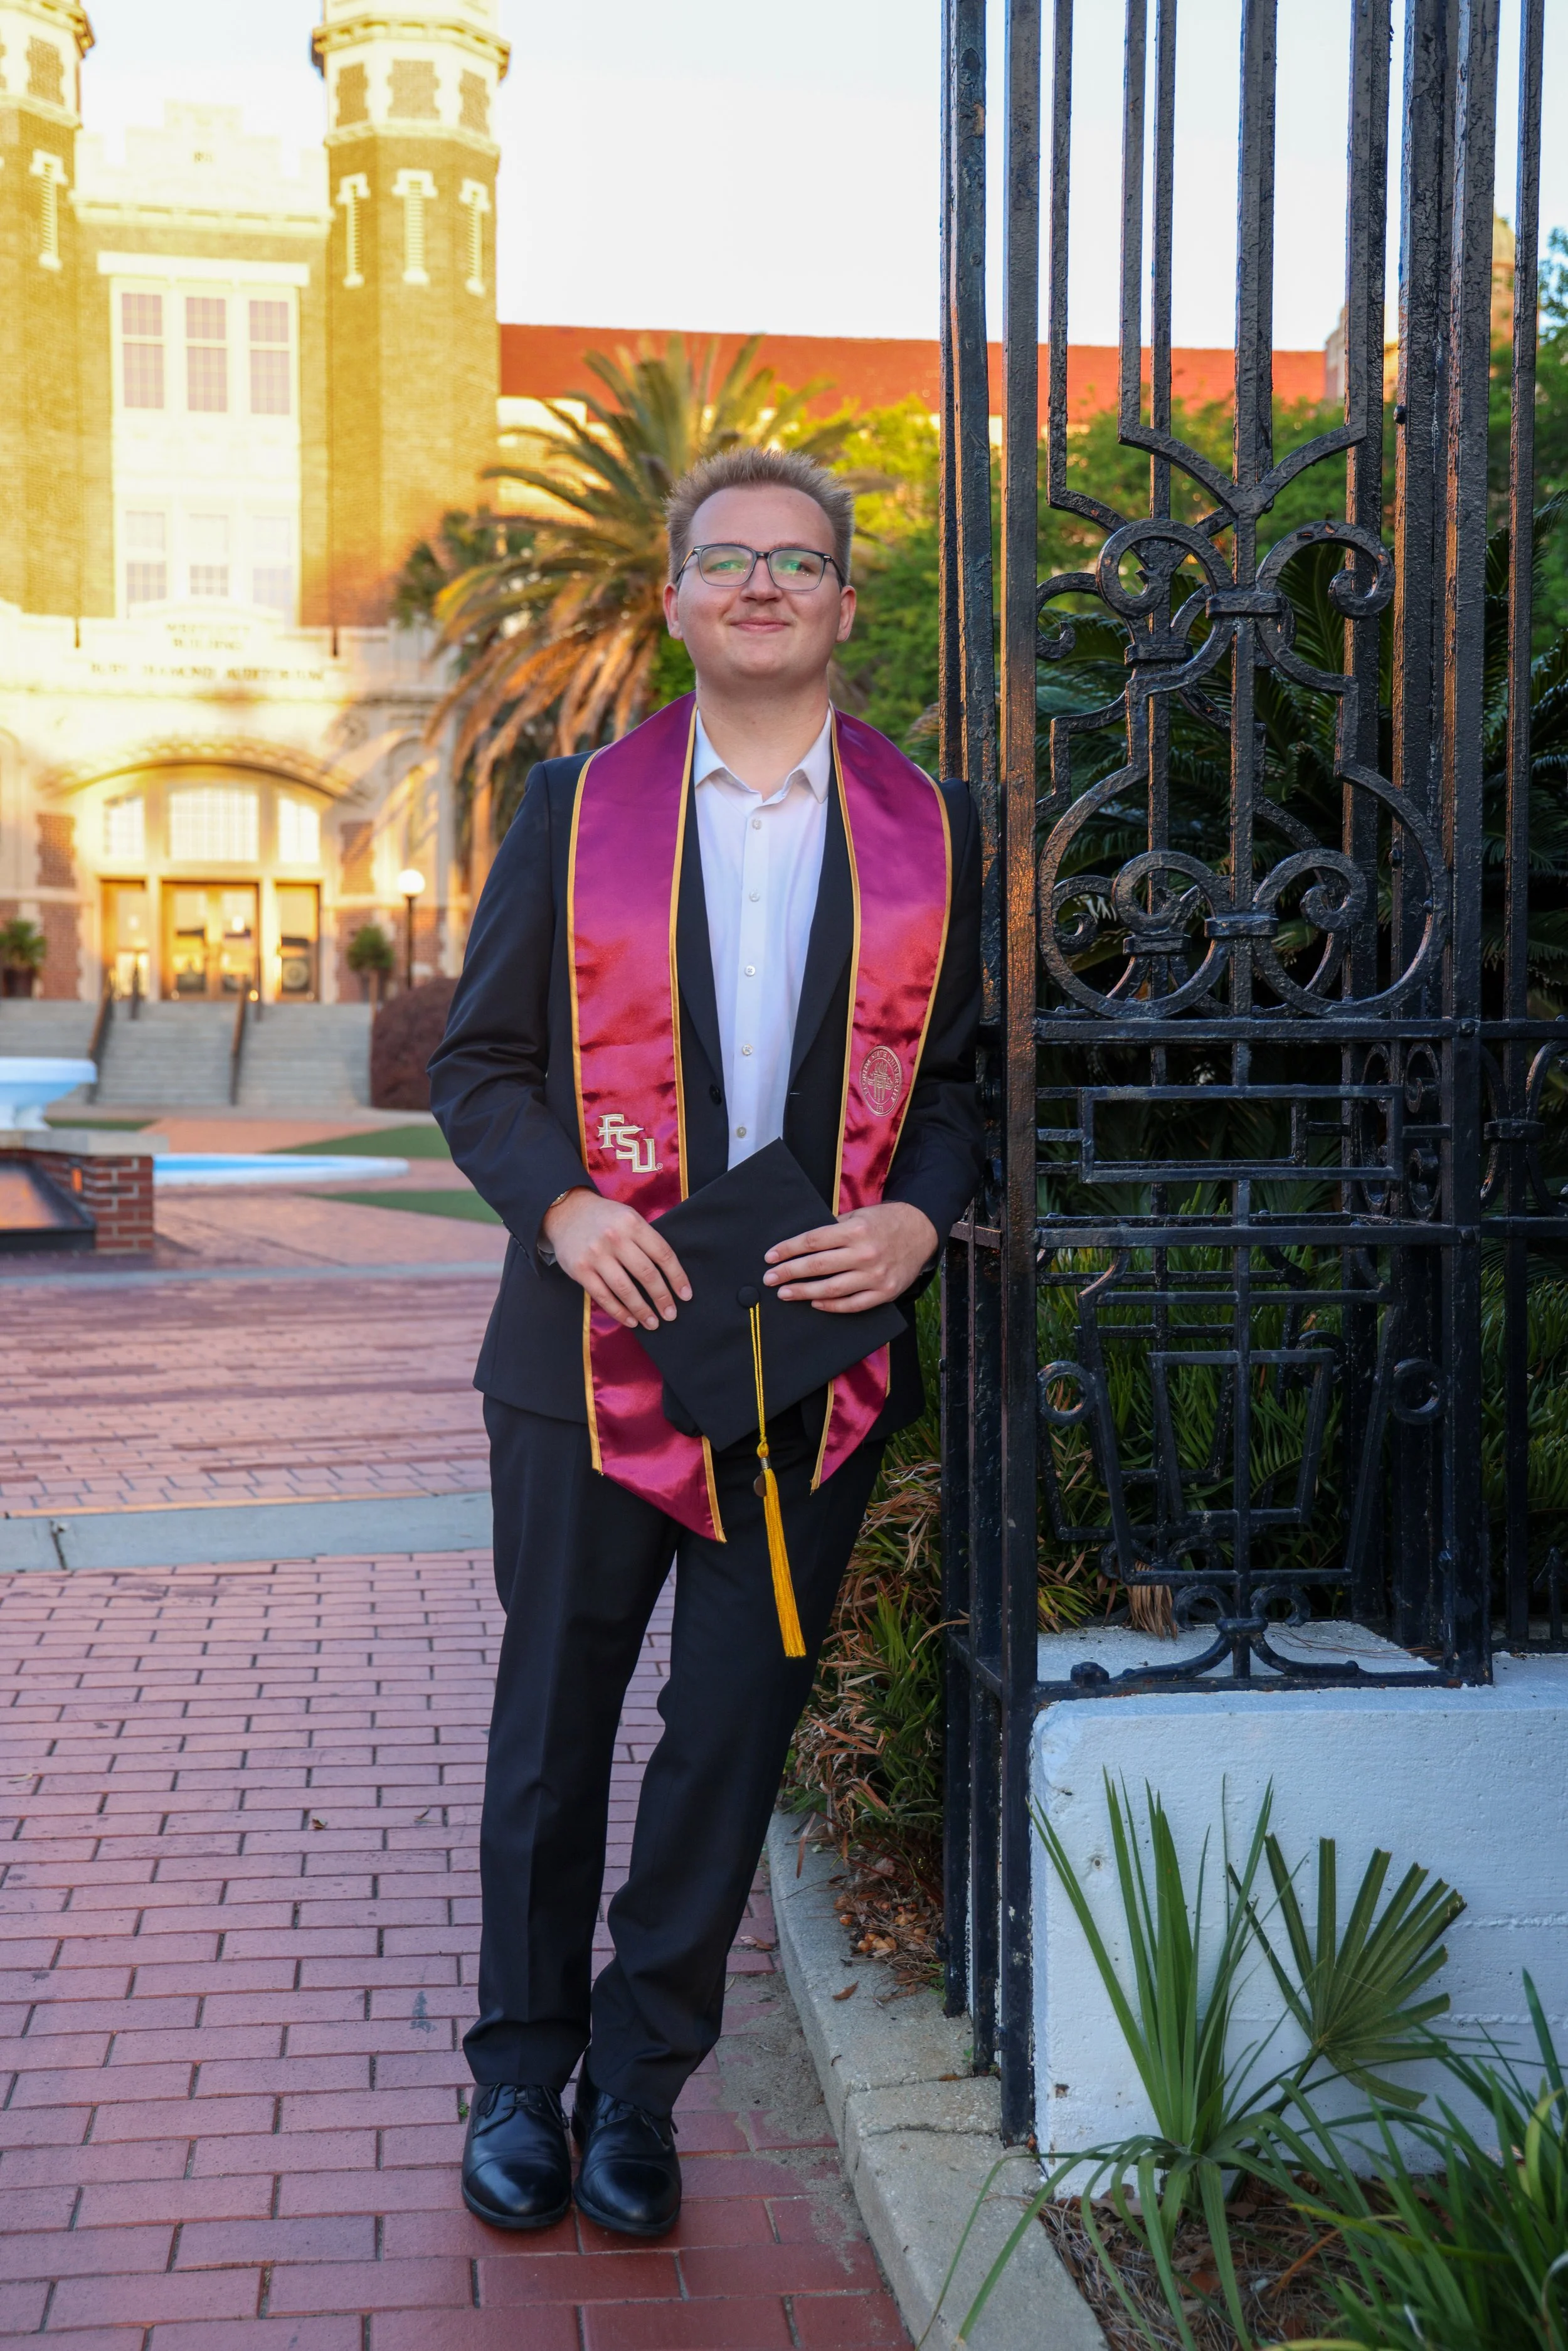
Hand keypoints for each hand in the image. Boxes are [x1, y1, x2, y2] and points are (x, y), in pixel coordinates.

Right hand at [542, 1189, 691, 1331]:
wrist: (566, 1212)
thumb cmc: (606, 1218)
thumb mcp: (629, 1217)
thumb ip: (647, 1240)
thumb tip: (670, 1275)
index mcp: (633, 1223)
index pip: (663, 1254)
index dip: (677, 1277)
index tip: (685, 1296)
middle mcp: (615, 1238)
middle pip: (646, 1274)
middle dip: (662, 1298)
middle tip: (671, 1314)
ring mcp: (596, 1255)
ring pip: (625, 1289)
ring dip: (642, 1310)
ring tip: (653, 1323)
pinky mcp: (580, 1270)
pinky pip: (603, 1296)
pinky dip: (619, 1312)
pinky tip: (631, 1321)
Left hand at [762, 1201, 937, 1313]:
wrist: (921, 1231)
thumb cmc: (885, 1221)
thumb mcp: (859, 1215)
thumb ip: (834, 1228)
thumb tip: (802, 1244)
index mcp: (855, 1230)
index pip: (812, 1241)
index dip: (788, 1250)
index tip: (770, 1257)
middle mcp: (864, 1253)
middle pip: (817, 1265)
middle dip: (789, 1272)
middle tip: (770, 1279)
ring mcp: (875, 1276)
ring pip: (831, 1289)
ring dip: (804, 1292)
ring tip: (785, 1293)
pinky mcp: (885, 1292)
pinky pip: (853, 1304)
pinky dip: (832, 1306)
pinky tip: (815, 1303)